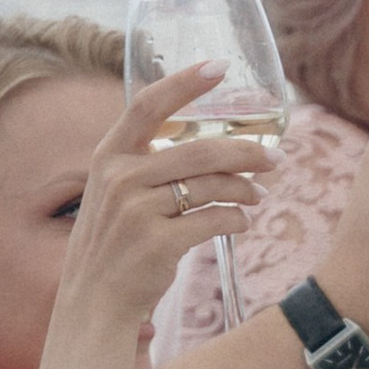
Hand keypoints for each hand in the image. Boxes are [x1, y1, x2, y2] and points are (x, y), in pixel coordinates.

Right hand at [34, 65, 274, 368]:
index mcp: (109, 157)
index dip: (184, 82)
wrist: (94, 303)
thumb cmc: (115, 244)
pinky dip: (236, 220)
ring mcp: (138, 211)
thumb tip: (213, 144)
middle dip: (246, 152)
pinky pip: (215, 220)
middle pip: (199, 150)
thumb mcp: (116, 194)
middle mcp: (120, 178)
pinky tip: (241, 223)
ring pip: (212, 186)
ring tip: (258, 195)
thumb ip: (149, 164)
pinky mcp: (158, 244)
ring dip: (245, 189)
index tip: (219, 66)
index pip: (147, 105)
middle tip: (274, 158)